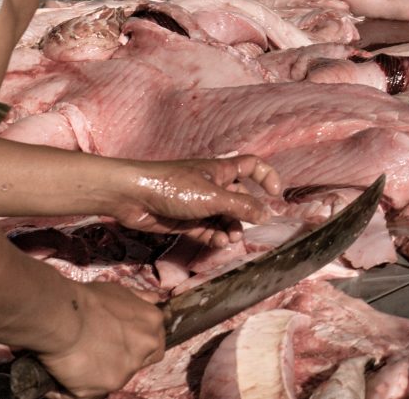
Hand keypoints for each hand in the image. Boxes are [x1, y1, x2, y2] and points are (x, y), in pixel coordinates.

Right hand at [38, 281, 163, 398]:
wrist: (64, 318)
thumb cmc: (88, 300)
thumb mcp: (120, 291)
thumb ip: (140, 299)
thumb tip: (154, 300)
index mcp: (152, 321)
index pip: (155, 341)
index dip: (139, 344)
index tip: (122, 343)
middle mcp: (148, 345)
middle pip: (143, 360)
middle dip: (127, 359)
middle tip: (103, 353)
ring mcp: (130, 367)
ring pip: (120, 376)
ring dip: (104, 372)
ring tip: (83, 360)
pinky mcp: (110, 384)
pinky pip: (97, 390)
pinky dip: (84, 384)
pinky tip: (71, 372)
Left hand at [103, 155, 279, 237]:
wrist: (133, 197)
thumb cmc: (175, 187)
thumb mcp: (213, 197)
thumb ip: (241, 207)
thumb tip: (267, 214)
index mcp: (222, 170)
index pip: (252, 166)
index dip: (266, 176)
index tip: (276, 193)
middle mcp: (212, 185)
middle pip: (239, 198)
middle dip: (246, 213)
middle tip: (247, 228)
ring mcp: (198, 203)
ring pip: (223, 217)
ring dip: (230, 228)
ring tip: (229, 239)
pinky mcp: (185, 220)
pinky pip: (207, 230)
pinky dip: (214, 236)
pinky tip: (217, 243)